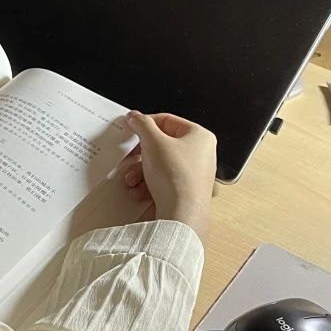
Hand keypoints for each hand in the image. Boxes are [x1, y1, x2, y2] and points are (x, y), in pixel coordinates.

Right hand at [118, 111, 216, 242]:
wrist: (182, 214)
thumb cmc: (177, 178)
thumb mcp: (153, 142)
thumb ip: (142, 125)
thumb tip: (135, 117)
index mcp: (200, 136)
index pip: (167, 121)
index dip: (145, 124)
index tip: (131, 127)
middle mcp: (200, 153)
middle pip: (161, 145)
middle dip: (140, 156)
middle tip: (129, 158)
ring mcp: (194, 173)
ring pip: (159, 164)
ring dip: (140, 172)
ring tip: (133, 179)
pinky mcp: (185, 190)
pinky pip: (162, 180)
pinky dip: (148, 184)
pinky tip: (140, 191)